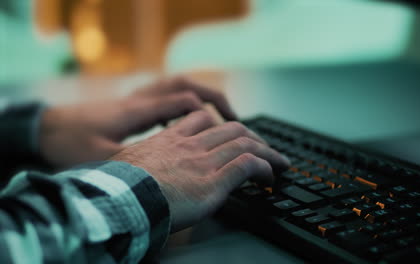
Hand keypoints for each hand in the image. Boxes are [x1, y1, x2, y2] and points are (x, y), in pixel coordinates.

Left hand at [39, 76, 236, 168]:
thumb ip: (132, 165)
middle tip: (234, 118)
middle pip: (185, 85)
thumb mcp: (99, 160)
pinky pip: (167, 96)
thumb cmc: (69, 143)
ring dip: (201, 98)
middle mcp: (140, 99)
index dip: (208, 115)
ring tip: (219, 117)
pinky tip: (189, 123)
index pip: (182, 101)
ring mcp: (136, 99)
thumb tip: (164, 177)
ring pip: (177, 86)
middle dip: (213, 98)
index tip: (226, 132)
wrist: (45, 128)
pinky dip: (185, 104)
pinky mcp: (132, 105)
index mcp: (137, 111)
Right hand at [111, 111, 289, 231]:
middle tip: (263, 147)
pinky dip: (264, 168)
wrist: (119, 200)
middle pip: (231, 129)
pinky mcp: (214, 181)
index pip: (201, 121)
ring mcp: (204, 161)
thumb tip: (137, 171)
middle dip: (252, 137)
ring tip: (278, 161)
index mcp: (168, 140)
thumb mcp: (124, 165)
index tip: (230, 135)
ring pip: (245, 143)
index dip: (220, 126)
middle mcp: (190, 146)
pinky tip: (270, 176)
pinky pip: (248, 165)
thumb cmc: (116, 187)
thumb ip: (140, 161)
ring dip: (267, 151)